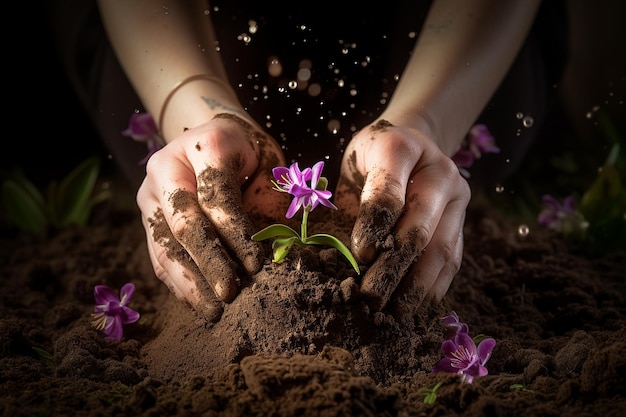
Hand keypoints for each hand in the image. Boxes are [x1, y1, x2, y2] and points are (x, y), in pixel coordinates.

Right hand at [136, 113, 286, 321]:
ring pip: (166, 244)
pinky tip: (198, 302)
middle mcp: (167, 166)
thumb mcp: (270, 168)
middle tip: (229, 294)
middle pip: (184, 222)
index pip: (217, 196)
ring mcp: (151, 193)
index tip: (256, 265)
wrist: (213, 139)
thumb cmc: (250, 157)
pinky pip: (159, 254)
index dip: (236, 234)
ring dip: (190, 282)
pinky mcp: (147, 216)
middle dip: (209, 262)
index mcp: (203, 146)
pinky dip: (179, 281)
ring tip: (214, 312)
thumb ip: (269, 206)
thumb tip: (278, 258)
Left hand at [335, 120, 470, 320]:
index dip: (374, 226)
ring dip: (417, 286)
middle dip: (394, 268)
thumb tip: (333, 257)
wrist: (413, 144)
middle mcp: (440, 172)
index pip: (390, 193)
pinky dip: (433, 287)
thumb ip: (348, 201)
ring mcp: (458, 198)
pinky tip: (415, 308)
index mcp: (403, 148)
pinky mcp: (463, 222)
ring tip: (394, 315)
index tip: (359, 255)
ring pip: (442, 248)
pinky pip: (453, 259)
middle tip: (370, 299)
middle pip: (420, 226)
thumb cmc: (371, 159)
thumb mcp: (352, 166)